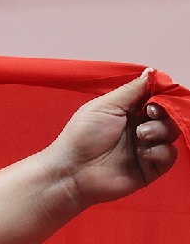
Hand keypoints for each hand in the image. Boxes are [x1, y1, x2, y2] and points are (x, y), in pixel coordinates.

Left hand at [48, 69, 180, 207]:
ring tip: (140, 134)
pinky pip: (168, 155)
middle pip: (169, 114)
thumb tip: (152, 72)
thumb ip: (132, 89)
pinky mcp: (149, 168)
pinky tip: (143, 153)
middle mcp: (140, 128)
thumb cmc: (81, 136)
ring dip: (161, 130)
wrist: (72, 171)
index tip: (158, 95)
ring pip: (172, 132)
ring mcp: (145, 148)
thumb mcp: (105, 106)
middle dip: (164, 111)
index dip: (162, 95)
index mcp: (129, 112)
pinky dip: (160, 151)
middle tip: (149, 113)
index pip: (157, 98)